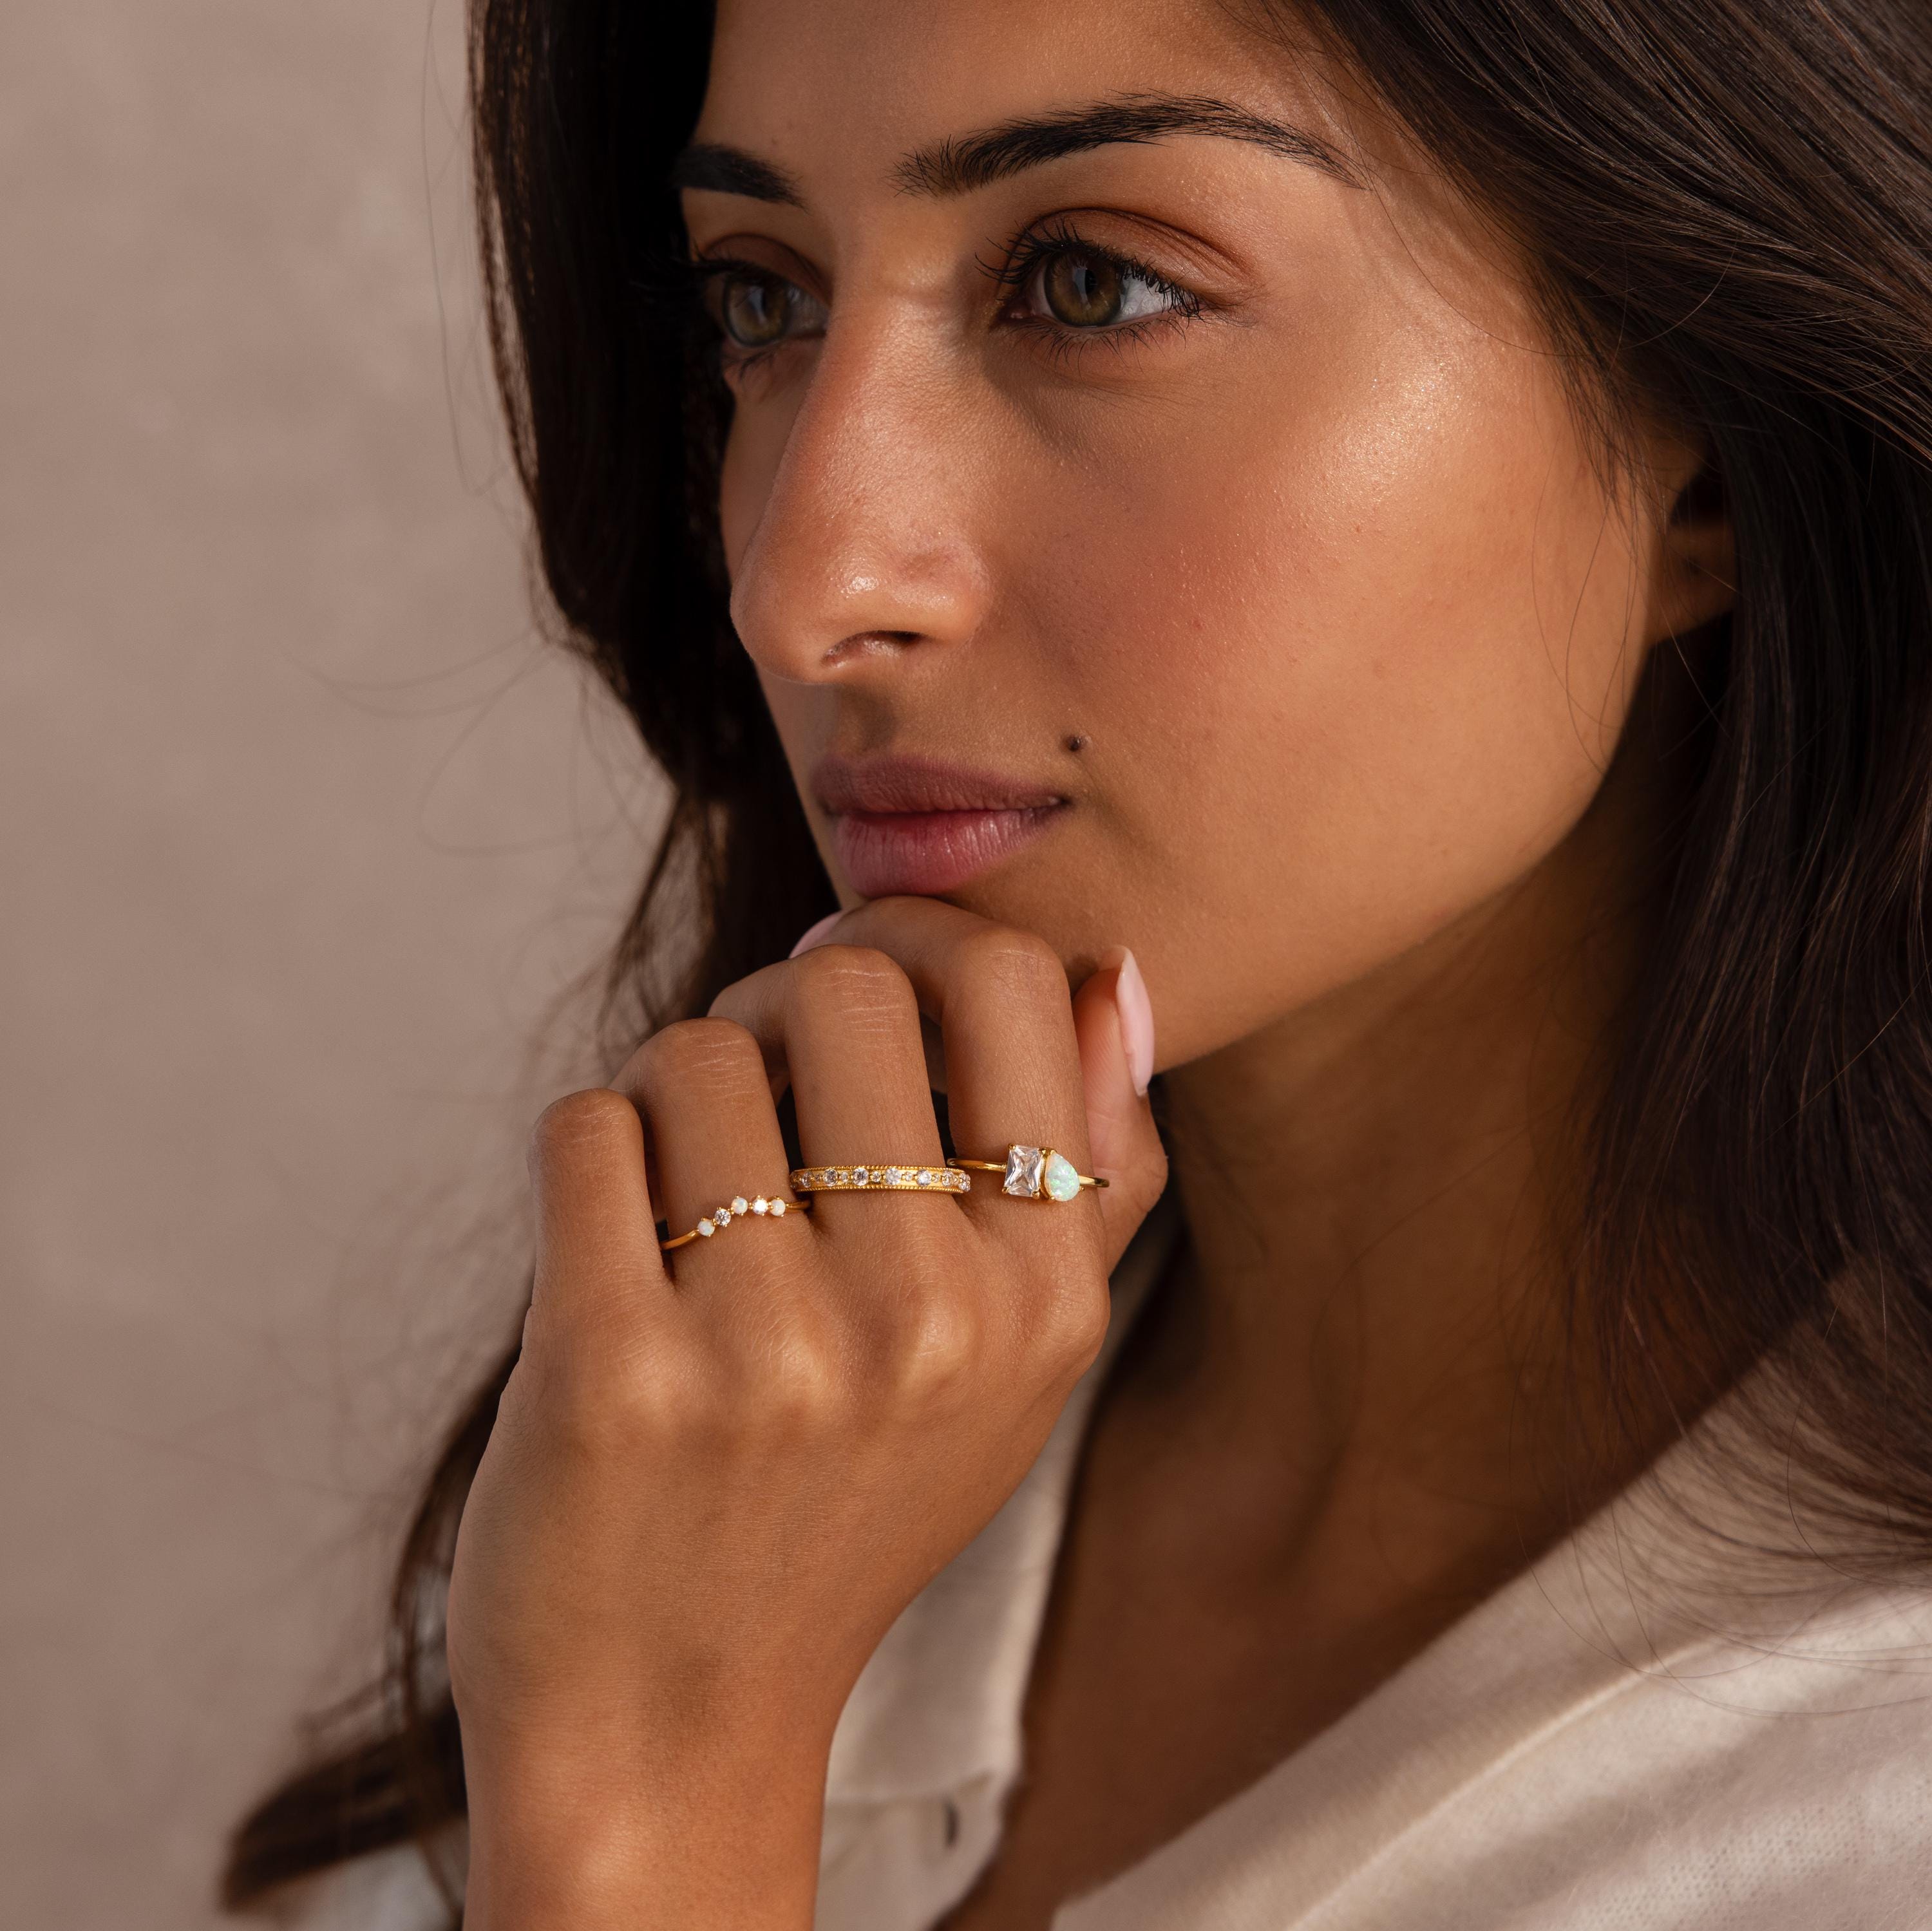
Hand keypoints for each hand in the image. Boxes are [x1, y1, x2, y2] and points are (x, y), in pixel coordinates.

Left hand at [446, 896, 1164, 1928]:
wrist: (676, 1722)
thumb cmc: (847, 1507)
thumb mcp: (1021, 1364)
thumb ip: (1093, 1171)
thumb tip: (1117, 975)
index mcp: (1045, 1299)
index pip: (1014, 985)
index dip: (920, 938)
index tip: (859, 978)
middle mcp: (930, 1317)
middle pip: (843, 985)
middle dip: (774, 1004)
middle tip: (752, 1077)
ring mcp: (772, 1348)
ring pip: (691, 1053)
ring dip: (669, 1098)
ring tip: (684, 1198)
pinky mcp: (613, 1371)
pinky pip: (586, 1126)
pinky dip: (590, 1157)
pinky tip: (614, 1244)